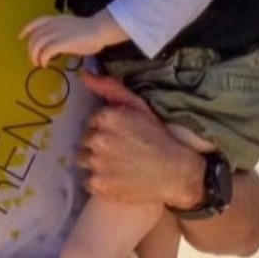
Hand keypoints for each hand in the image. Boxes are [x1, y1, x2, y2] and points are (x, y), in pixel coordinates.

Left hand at [20, 10, 124, 66]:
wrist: (100, 29)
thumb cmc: (90, 31)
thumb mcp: (71, 28)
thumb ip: (60, 32)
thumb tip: (55, 44)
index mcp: (56, 19)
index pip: (37, 22)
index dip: (27, 29)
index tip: (21, 36)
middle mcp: (54, 25)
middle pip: (35, 37)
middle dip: (31, 50)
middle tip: (34, 60)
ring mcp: (57, 33)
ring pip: (38, 44)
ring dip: (35, 55)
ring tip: (39, 63)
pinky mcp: (62, 42)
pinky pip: (46, 51)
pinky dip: (43, 59)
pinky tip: (45, 64)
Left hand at [77, 75, 202, 206]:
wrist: (176, 172)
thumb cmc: (159, 137)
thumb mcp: (139, 106)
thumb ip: (110, 88)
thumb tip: (85, 74)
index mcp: (106, 117)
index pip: (92, 121)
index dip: (105, 128)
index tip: (119, 135)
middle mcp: (97, 139)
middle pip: (85, 140)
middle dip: (98, 143)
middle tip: (118, 151)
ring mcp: (96, 163)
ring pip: (82, 159)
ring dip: (94, 161)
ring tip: (115, 164)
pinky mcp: (98, 184)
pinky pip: (87, 180)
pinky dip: (99, 180)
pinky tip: (115, 178)